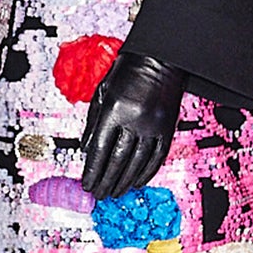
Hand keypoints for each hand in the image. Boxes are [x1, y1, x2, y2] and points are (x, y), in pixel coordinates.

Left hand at [80, 52, 186, 199]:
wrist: (161, 58)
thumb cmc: (128, 71)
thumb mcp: (103, 92)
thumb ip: (93, 122)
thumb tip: (85, 150)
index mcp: (115, 110)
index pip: (99, 149)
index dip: (92, 170)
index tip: (86, 184)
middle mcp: (135, 119)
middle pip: (117, 160)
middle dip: (106, 181)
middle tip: (99, 194)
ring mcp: (153, 125)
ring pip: (137, 163)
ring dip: (124, 182)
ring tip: (115, 192)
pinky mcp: (167, 129)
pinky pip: (156, 157)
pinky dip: (146, 173)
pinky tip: (136, 182)